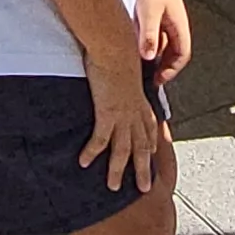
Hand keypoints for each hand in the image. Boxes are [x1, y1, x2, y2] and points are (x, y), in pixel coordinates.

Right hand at [77, 57, 169, 193]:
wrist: (116, 46)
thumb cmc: (119, 52)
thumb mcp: (127, 69)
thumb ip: (125, 80)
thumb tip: (119, 80)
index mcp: (141, 103)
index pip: (149, 130)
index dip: (151, 145)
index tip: (151, 157)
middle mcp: (135, 113)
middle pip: (142, 149)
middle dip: (143, 170)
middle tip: (144, 188)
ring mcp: (122, 116)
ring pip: (123, 151)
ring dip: (117, 171)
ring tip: (112, 187)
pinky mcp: (107, 114)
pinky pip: (99, 140)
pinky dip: (92, 153)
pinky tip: (83, 162)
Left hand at [134, 0, 193, 81]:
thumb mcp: (148, 9)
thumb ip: (149, 34)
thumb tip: (149, 58)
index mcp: (178, 21)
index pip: (182, 53)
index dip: (171, 70)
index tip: (156, 81)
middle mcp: (172, 17)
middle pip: (170, 48)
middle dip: (159, 64)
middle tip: (143, 76)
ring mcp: (160, 10)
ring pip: (158, 37)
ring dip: (149, 50)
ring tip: (132, 60)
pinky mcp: (148, 3)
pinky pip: (148, 27)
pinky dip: (140, 36)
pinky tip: (126, 39)